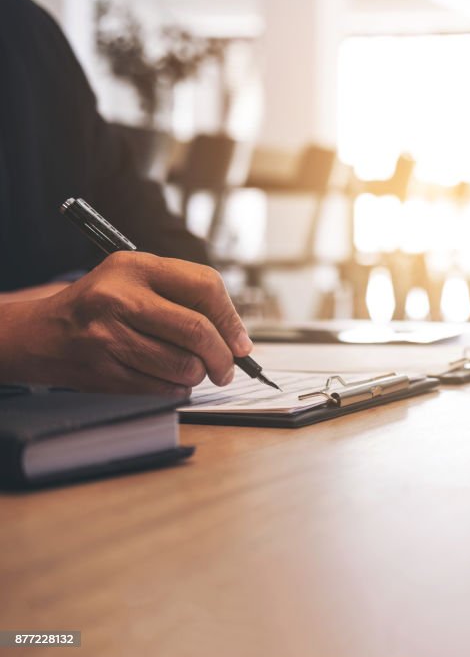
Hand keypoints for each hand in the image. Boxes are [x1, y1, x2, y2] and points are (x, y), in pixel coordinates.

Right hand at [0, 252, 251, 394]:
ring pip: (184, 365)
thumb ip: (185, 295)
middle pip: (198, 331)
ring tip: (193, 370)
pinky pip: (163, 388)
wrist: (42, 333)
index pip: (205, 286)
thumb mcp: (136, 279)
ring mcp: (109, 337)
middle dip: (223, 357)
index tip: (241, 342)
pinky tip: (169, 379)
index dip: (232, 319)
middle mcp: (120, 299)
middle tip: (227, 368)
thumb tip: (237, 337)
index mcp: (135, 267)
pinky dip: (177, 388)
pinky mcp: (104, 371)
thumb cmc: (102, 304)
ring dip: (199, 375)